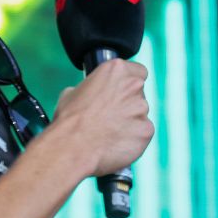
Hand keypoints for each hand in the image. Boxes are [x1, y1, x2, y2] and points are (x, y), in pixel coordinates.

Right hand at [51, 58, 154, 176]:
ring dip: (131, 121)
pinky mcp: (147, 130)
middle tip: (110, 116)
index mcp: (117, 70)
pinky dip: (133, 138)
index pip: (138, 71)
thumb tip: (91, 93)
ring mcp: (142, 108)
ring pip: (141, 114)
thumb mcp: (73, 92)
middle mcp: (133, 86)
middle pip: (140, 94)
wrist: (73, 146)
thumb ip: (93, 87)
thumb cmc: (70, 120)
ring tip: (109, 131)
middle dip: (128, 103)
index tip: (121, 92)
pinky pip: (142, 133)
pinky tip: (116, 142)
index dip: (129, 83)